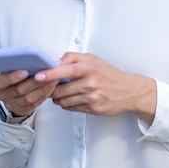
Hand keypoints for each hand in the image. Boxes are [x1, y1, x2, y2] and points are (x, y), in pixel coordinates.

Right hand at [0, 69, 57, 116]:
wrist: (12, 92)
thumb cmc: (13, 75)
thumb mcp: (10, 68)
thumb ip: (17, 64)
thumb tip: (33, 56)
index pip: (2, 80)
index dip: (13, 77)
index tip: (25, 71)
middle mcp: (2, 94)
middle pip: (19, 90)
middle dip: (34, 82)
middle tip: (46, 74)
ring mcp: (12, 103)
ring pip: (29, 98)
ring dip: (42, 88)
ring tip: (53, 79)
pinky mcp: (22, 110)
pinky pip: (35, 103)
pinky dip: (45, 94)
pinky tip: (52, 87)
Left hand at [35, 52, 156, 123]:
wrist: (129, 91)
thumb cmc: (110, 74)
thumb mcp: (93, 59)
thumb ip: (73, 58)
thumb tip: (56, 62)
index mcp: (90, 68)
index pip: (66, 70)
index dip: (50, 74)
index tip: (38, 75)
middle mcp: (90, 83)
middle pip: (60, 89)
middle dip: (52, 88)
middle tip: (51, 85)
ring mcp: (92, 98)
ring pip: (63, 101)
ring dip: (59, 97)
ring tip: (64, 91)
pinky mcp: (93, 109)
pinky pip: (71, 108)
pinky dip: (68, 104)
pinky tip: (73, 98)